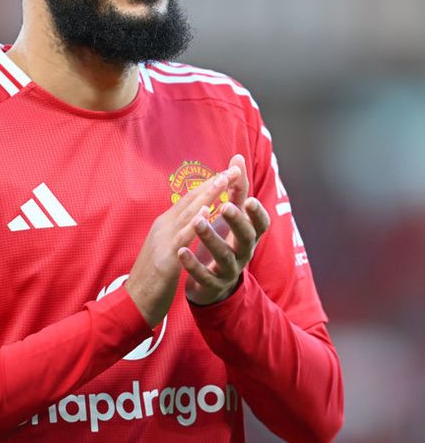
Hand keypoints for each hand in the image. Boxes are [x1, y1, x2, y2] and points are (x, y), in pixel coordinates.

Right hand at [125, 167, 240, 326]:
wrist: (134, 303)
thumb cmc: (151, 278)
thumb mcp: (164, 249)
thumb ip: (176, 233)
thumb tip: (189, 221)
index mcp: (164, 225)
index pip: (189, 200)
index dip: (208, 185)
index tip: (227, 173)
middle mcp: (163, 227)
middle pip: (190, 200)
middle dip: (213, 183)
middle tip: (233, 169)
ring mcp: (163, 241)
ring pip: (187, 213)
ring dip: (207, 195)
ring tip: (224, 180)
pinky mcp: (165, 258)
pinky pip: (183, 237)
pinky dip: (196, 221)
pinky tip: (209, 211)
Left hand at [177, 154, 269, 305]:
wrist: (212, 283)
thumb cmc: (223, 240)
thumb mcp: (231, 216)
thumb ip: (235, 188)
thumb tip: (237, 157)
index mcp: (248, 235)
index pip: (261, 224)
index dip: (257, 213)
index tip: (249, 199)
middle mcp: (243, 252)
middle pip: (246, 238)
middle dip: (236, 221)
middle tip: (225, 205)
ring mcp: (229, 270)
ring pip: (224, 257)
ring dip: (211, 239)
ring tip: (197, 222)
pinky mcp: (212, 285)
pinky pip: (204, 276)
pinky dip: (193, 264)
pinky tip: (181, 250)